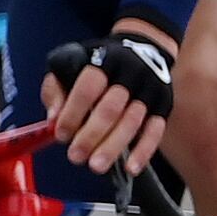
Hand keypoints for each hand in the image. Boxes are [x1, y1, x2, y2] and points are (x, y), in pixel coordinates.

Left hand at [52, 27, 177, 182]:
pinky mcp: (164, 104)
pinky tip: (131, 168)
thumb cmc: (95, 64)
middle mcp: (130, 74)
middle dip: (91, 135)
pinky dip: (144, 150)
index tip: (61, 135)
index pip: (88, 88)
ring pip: (133, 121)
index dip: (73, 113)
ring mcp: (149, 90)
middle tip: (75, 157)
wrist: (142, 47)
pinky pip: (156, 129)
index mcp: (103, 61)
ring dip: (113, 146)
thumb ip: (55, 89)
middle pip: (110, 108)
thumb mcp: (68, 64)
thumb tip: (52, 120)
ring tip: (96, 166)